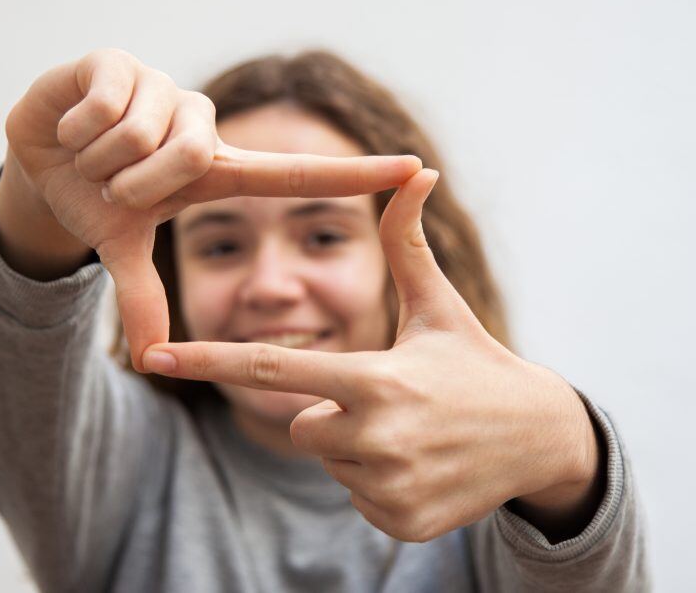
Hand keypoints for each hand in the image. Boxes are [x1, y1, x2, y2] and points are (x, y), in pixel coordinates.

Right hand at [4, 48, 422, 368]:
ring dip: (102, 161)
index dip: (358, 174)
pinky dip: (78, 132)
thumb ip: (144, 298)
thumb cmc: (96, 198)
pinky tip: (73, 129)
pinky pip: (107, 106)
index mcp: (214, 170)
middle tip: (113, 187)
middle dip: (136, 185)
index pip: (296, 175)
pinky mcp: (115, 62)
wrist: (37, 159)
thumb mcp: (122, 250)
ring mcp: (161, 88)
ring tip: (92, 156)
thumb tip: (153, 361)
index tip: (418, 170)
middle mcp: (200, 124)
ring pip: (143, 134)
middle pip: (191, 155)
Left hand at [141, 169, 601, 541]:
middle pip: (301, 425)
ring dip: (355, 446)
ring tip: (412, 430)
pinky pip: (356, 496)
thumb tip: (414, 170)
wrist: (540, 438)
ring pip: (329, 461)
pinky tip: (422, 463)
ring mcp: (389, 488)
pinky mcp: (402, 524)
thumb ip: (407, 242)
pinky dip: (378, 481)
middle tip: (389, 400)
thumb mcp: (438, 304)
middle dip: (329, 410)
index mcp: (375, 381)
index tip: (154, 356)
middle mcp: (376, 439)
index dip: (208, 360)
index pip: (271, 367)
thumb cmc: (476, 362)